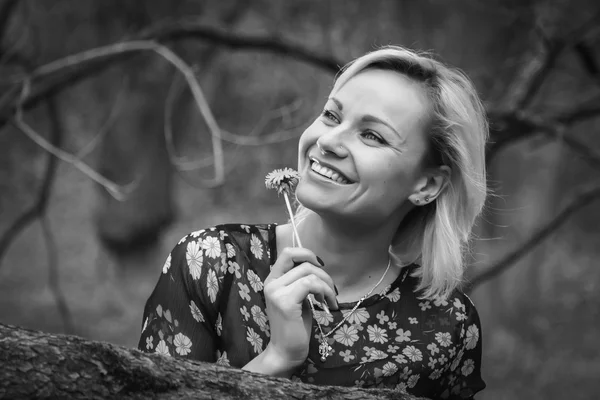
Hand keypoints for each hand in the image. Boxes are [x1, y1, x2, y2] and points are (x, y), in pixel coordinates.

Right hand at [262, 247, 337, 369]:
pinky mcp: (285, 303)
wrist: (286, 352)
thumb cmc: (294, 326)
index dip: (306, 253)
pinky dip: (324, 291)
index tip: (320, 266)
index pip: (287, 253)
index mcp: (273, 280)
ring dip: (326, 285)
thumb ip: (301, 281)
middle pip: (300, 260)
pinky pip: (310, 285)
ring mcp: (276, 292)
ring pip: (308, 272)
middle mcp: (271, 283)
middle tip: (330, 289)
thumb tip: (318, 266)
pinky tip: (327, 304)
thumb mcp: (298, 298)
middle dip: (322, 272)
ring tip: (330, 299)